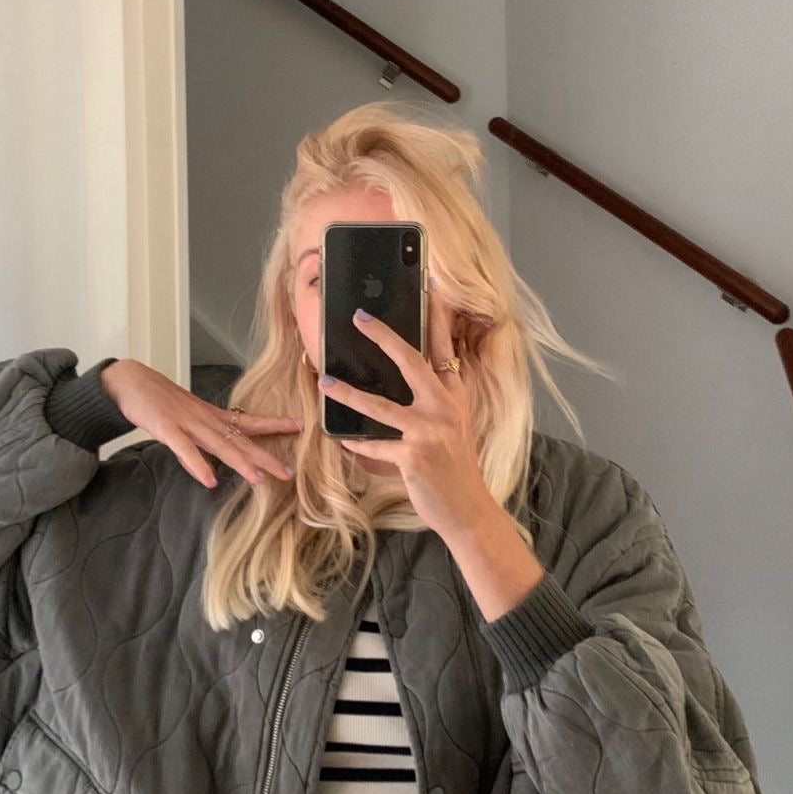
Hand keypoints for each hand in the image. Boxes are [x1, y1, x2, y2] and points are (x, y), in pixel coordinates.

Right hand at [102, 360, 301, 488]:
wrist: (129, 380)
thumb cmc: (159, 400)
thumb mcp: (188, 418)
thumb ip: (204, 439)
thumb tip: (219, 458)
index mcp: (212, 416)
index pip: (250, 421)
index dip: (275, 425)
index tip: (300, 426)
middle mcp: (205, 419)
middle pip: (241, 440)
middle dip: (265, 457)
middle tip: (288, 472)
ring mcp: (186, 423)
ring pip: (219, 445)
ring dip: (240, 463)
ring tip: (259, 479)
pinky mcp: (166, 428)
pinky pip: (184, 448)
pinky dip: (197, 464)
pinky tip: (210, 480)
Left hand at [319, 282, 493, 537]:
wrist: (467, 507)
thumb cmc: (455, 464)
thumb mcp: (454, 423)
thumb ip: (437, 396)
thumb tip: (415, 369)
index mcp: (454, 395)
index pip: (445, 348)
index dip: (436, 317)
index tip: (427, 286)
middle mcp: (444, 407)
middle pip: (412, 362)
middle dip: (383, 337)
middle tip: (359, 317)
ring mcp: (429, 431)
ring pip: (380, 405)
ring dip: (348, 393)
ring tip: (325, 382)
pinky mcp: (413, 456)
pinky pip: (374, 445)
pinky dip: (356, 443)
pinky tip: (340, 439)